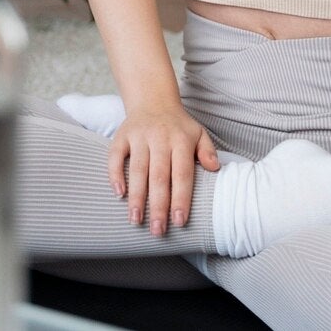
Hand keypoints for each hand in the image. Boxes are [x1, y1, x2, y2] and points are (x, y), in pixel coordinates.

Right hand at [108, 104, 220, 235]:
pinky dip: (115, 174)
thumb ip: (207, 151)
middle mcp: (159, 138)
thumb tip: (214, 169)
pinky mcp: (121, 135)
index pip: (182, 174)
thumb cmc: (178, 125)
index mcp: (181, 140)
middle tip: (157, 230)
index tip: (179, 221)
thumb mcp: (199, 133)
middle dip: (158, 206)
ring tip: (136, 220)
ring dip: (136, 197)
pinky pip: (115, 156)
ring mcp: (139, 136)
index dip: (181, 198)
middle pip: (159, 176)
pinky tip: (119, 193)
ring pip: (137, 170)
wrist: (153, 99)